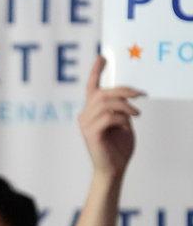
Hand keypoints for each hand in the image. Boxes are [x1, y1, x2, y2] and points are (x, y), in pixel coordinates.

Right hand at [77, 55, 141, 179]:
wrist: (114, 169)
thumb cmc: (118, 148)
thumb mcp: (123, 122)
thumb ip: (121, 109)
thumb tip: (126, 97)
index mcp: (91, 112)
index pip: (91, 88)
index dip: (96, 71)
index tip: (103, 56)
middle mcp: (85, 115)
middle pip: (103, 93)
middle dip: (124, 90)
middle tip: (141, 94)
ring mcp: (85, 124)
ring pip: (106, 103)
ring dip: (126, 106)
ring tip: (137, 114)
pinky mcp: (90, 133)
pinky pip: (109, 117)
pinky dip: (122, 120)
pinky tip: (126, 127)